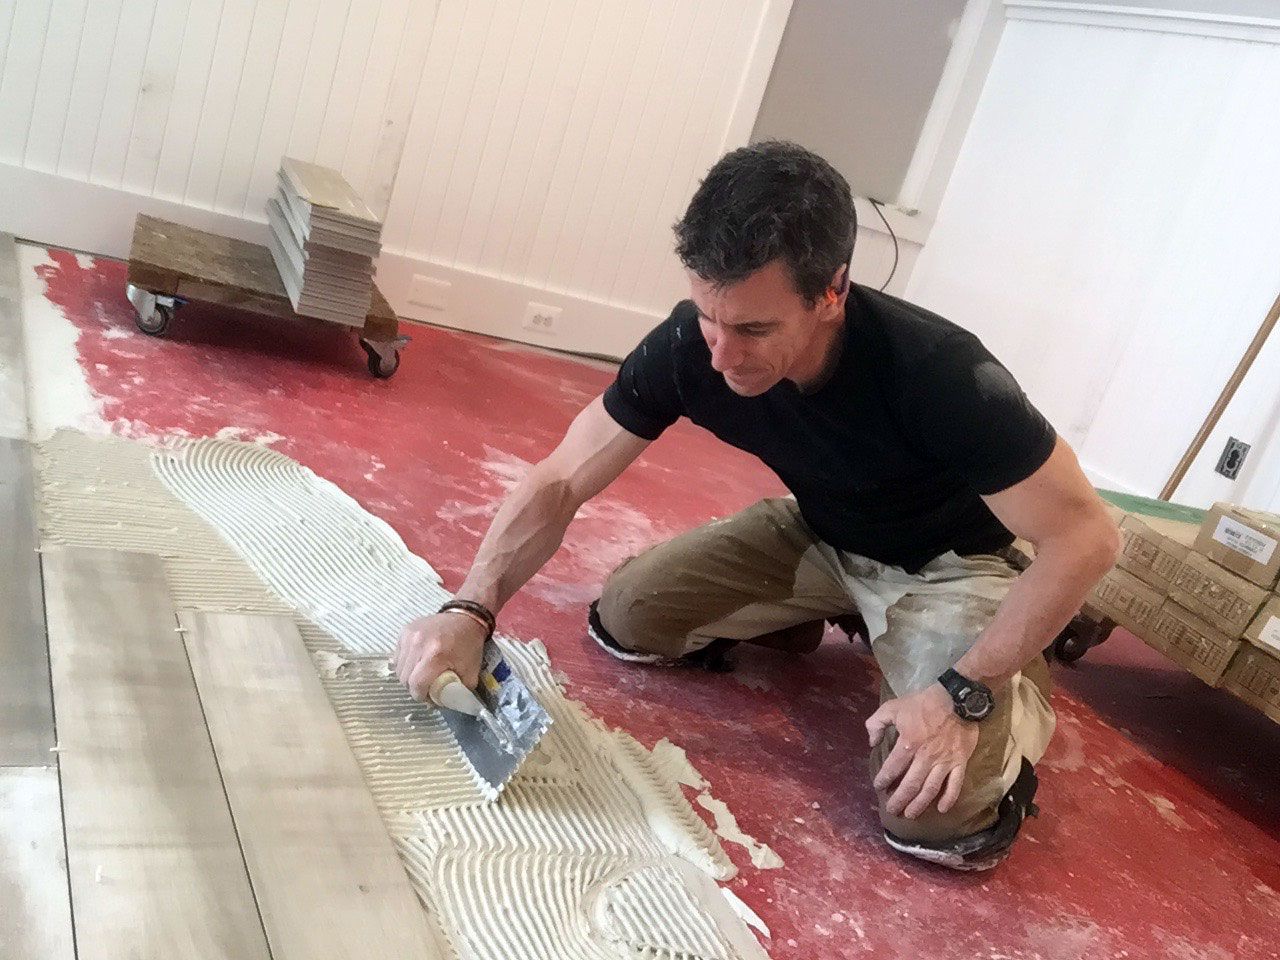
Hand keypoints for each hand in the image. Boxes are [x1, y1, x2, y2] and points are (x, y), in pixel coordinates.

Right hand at [393, 612, 486, 701]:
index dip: (420, 695)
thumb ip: (458, 692)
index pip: (416, 684)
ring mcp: (409, 636)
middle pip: (405, 678)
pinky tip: (417, 663)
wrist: (465, 617)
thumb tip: (444, 704)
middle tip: (426, 687)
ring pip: (398, 668)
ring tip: (422, 675)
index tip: (428, 697)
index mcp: (435, 655)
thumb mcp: (471, 672)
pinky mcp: (404, 631)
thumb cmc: (469, 645)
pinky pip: (398, 656)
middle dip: (414, 687)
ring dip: (408, 676)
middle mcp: (418, 644)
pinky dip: (405, 664)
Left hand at [866, 684, 978, 819]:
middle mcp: (925, 758)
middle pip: (910, 785)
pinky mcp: (960, 762)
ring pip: (930, 789)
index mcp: (908, 744)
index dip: (884, 779)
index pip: (892, 768)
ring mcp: (944, 762)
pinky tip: (942, 810)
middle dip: (899, 800)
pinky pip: (955, 785)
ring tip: (910, 814)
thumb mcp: (893, 706)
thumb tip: (872, 742)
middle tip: (892, 810)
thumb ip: (877, 723)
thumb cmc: (923, 703)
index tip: (879, 787)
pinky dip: (949, 799)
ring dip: (919, 804)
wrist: (957, 698)